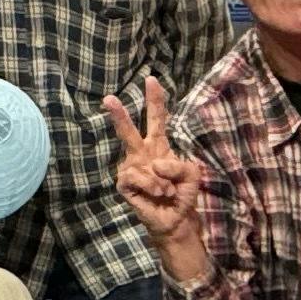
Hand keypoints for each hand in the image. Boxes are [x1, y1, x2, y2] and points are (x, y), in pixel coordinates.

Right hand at [100, 77, 213, 280]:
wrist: (176, 219)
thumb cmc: (182, 194)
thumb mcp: (192, 174)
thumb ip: (178, 165)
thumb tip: (155, 164)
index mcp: (159, 146)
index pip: (157, 119)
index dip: (155, 100)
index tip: (152, 80)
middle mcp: (142, 154)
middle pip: (130, 131)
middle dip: (120, 115)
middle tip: (109, 98)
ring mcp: (131, 168)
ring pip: (137, 160)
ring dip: (159, 178)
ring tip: (167, 191)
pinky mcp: (125, 184)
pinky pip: (135, 176)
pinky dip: (151, 185)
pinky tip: (158, 193)